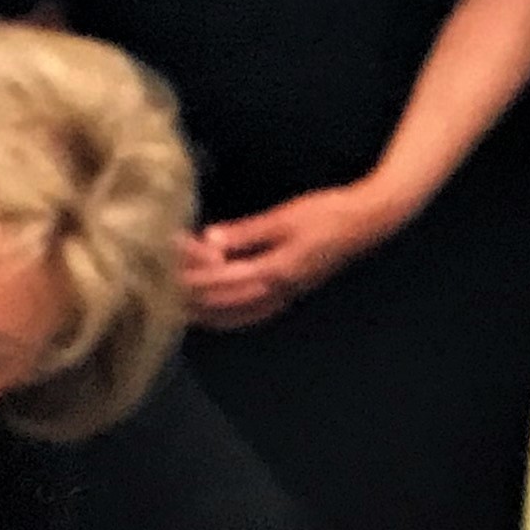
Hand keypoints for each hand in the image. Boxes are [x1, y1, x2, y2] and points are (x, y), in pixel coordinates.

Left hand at [185, 183, 403, 328]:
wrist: (369, 221)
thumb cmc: (327, 213)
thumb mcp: (284, 218)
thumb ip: (246, 233)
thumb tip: (210, 240)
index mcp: (275, 271)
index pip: (222, 281)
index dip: (192, 279)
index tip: (165, 272)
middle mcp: (279, 289)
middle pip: (226, 303)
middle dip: (193, 300)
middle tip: (161, 297)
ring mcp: (288, 293)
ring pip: (239, 312)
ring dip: (209, 313)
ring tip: (181, 313)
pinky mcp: (293, 289)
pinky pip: (256, 312)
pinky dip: (233, 316)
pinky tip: (221, 316)